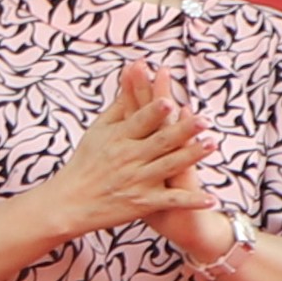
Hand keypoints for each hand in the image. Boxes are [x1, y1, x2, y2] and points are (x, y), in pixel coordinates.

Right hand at [36, 60, 211, 242]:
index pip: (140, 122)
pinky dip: (191, 201)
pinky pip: (171, 201)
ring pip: (169, 166)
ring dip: (191, 156)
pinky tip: (211, 198)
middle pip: (160, 142)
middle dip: (182, 130)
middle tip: (203, 120)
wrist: (70, 202)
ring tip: (211, 145)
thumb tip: (132, 77)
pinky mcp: (143, 203)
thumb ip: (119, 107)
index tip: (170, 102)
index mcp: (119, 138)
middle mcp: (129, 158)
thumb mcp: (97, 131)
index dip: (155, 113)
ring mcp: (137, 181)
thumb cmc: (85, 162)